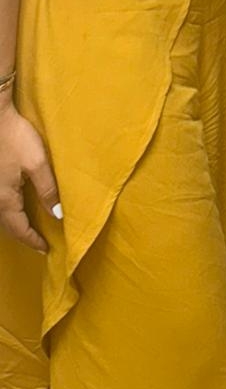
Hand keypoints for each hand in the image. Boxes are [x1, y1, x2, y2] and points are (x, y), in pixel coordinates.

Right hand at [0, 102, 60, 251]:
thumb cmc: (16, 138)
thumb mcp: (37, 164)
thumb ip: (48, 190)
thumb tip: (57, 215)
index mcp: (5, 200)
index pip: (20, 230)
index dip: (33, 241)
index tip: (46, 249)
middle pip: (7, 226)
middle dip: (23, 235)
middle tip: (39, 242)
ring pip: (1, 215)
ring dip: (14, 224)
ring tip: (29, 227)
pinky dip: (8, 211)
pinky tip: (15, 205)